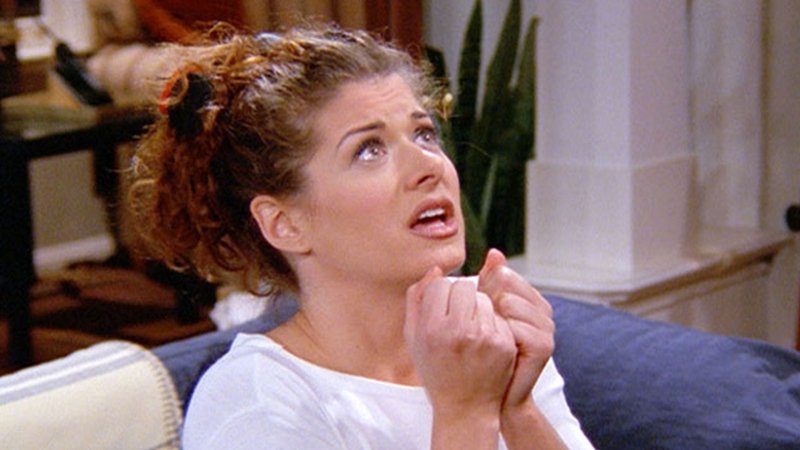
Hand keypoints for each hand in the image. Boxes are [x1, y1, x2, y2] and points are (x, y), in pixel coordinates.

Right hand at [404, 266, 516, 417]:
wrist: (465, 408)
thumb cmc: (435, 370)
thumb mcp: (414, 339)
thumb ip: (416, 301)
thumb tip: (435, 270)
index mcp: (431, 329)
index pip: (439, 285)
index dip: (439, 294)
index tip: (440, 309)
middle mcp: (458, 332)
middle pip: (463, 286)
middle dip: (460, 296)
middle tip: (457, 315)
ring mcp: (484, 338)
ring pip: (483, 297)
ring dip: (477, 306)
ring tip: (470, 328)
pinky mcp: (504, 344)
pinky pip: (498, 315)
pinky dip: (491, 321)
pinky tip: (484, 340)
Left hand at [478, 249, 554, 410]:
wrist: (491, 395)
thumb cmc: (481, 353)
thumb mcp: (482, 313)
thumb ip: (487, 283)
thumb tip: (494, 252)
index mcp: (529, 297)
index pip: (502, 273)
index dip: (481, 290)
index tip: (472, 311)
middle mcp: (542, 309)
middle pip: (506, 284)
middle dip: (486, 303)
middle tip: (479, 327)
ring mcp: (546, 327)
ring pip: (509, 303)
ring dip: (490, 320)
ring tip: (487, 339)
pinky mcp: (544, 345)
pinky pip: (515, 326)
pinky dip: (500, 335)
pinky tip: (496, 348)